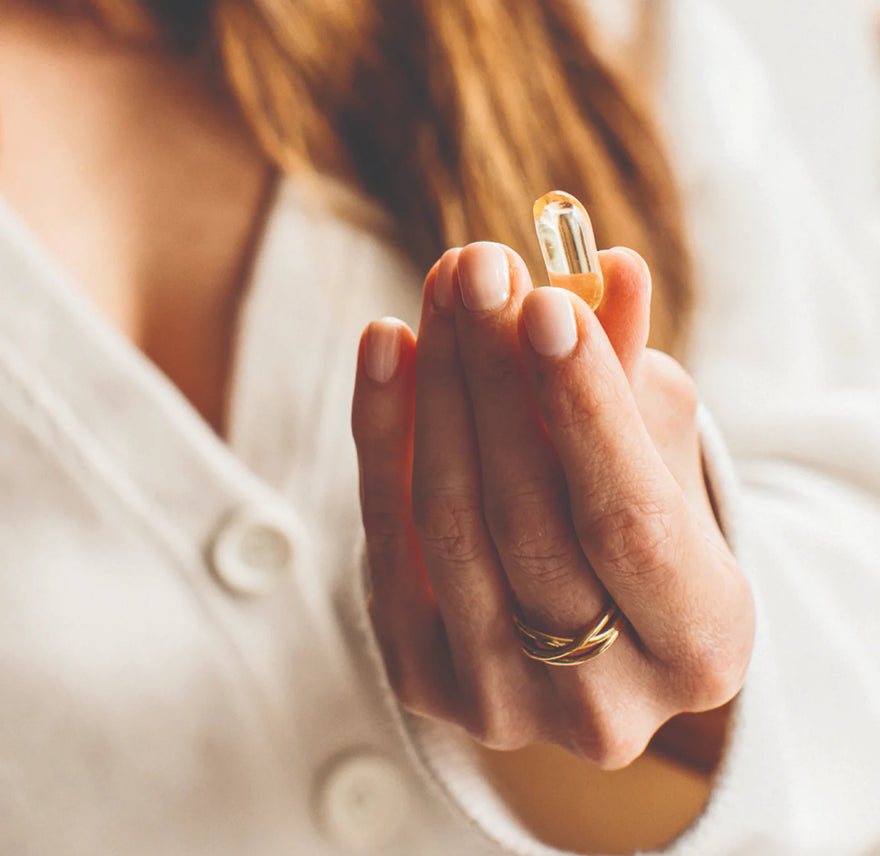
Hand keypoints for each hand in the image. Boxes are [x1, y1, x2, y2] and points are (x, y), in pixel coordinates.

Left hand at [352, 242, 753, 769]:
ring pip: (447, 526)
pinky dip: (380, 437)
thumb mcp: (656, 451)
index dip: (585, 410)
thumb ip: (631, 374)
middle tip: (477, 264)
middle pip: (525, 519)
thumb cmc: (640, 520)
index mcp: (697, 646)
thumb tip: (610, 270)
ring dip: (434, 389)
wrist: (585, 620)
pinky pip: (385, 546)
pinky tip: (386, 346)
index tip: (547, 301)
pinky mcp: (424, 682)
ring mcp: (503, 703)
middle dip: (493, 378)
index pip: (630, 523)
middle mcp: (601, 700)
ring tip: (442, 288)